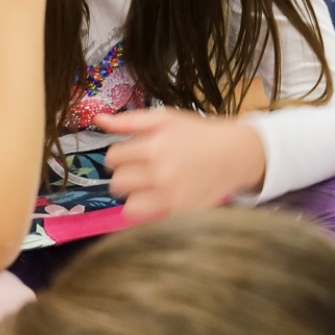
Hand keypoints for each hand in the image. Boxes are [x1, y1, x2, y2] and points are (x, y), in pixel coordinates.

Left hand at [97, 108, 265, 222]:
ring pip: (127, 201)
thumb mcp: (167, 118)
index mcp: (154, 145)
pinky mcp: (177, 210)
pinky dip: (144, 208)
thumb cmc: (199, 134)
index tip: (136, 154)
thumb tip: (98, 119)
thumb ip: (130, 120)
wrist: (236, 154)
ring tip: (150, 185)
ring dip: (134, 193)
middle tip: (143, 170)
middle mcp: (159, 171)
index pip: (113, 157)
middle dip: (126, 175)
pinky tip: (157, 197)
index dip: (122, 155)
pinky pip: (142, 216)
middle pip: (117, 181)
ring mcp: (169, 193)